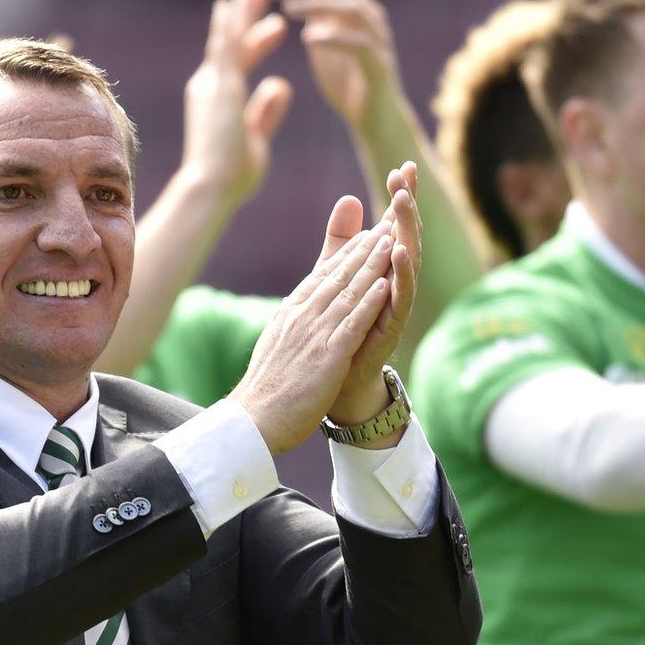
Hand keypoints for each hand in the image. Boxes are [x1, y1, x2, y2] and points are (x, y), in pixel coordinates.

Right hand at [181, 0, 291, 206]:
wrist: (211, 187)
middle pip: (229, 43)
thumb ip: (267, 111)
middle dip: (242, 16)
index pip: (237, 62)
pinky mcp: (220, 87)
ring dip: (241, 12)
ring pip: (227, 39)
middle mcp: (210, 86)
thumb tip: (281, 84)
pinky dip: (232, 23)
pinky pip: (227, 47)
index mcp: (218, 100)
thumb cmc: (231, 175)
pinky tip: (235, 3)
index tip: (263, 20)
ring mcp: (213, 85)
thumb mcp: (257, 138)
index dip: (250, 39)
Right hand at [231, 197, 400, 453]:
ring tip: (390, 241)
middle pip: (338, 277)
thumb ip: (292, 320)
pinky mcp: (326, 356)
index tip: (367, 235)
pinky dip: (369, 302)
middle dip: (363, 249)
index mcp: (291, 314)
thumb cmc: (267, 389)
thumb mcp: (278, 344)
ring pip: (348, 293)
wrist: (253, 420)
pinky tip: (385, 284)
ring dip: (371, 265)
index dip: (347, 254)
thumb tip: (296, 305)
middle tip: (386, 224)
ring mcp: (313, 335)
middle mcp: (301, 317)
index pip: (323, 277)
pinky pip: (352, 324)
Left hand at [261, 0, 408, 131]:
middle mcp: (369, 16)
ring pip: (352, 9)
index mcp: (354, 7)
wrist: (373, 117)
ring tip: (286, 9)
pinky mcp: (379, 65)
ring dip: (317, 4)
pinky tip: (309, 39)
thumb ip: (315, 4)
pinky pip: (361, 45)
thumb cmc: (345, 75)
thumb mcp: (326, 34)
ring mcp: (377, 39)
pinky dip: (336, 38)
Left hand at [327, 162, 422, 437]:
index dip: (400, 198)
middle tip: (405, 176)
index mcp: (382, 269)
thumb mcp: (337, 275)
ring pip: (408, 263)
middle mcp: (394, 283)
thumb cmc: (342, 325)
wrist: (336, 379)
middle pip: (406, 237)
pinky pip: (400, 297)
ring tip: (403, 204)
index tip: (402, 167)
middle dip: (407, 207)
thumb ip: (342, 240)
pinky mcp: (391, 326)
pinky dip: (402, 273)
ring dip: (408, 232)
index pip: (394, 225)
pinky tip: (401, 251)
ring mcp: (395, 305)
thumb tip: (350, 198)